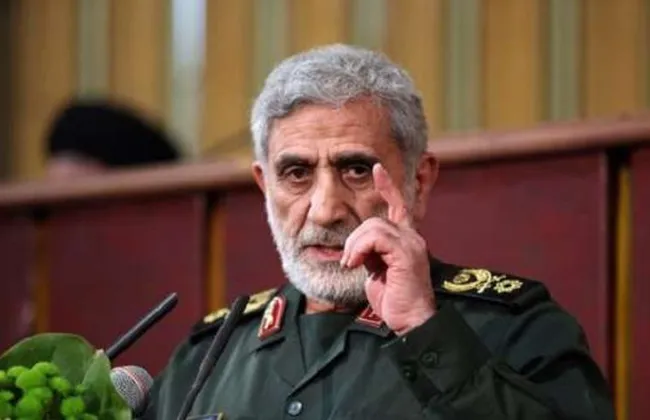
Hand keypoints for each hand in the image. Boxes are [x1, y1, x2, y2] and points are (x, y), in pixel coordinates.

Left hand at [341, 163, 434, 334]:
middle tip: (349, 261)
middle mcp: (412, 238)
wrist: (410, 322)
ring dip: (355, 246)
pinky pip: (377, 237)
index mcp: (406, 241)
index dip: (387, 187)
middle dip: (355, 238)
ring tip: (352, 265)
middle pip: (376, 219)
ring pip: (374, 226)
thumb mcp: (376, 273)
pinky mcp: (407, 253)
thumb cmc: (394, 302)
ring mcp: (411, 244)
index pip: (398, 205)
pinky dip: (361, 249)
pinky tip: (357, 265)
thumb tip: (357, 248)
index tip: (377, 169)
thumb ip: (371, 254)